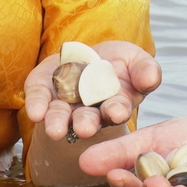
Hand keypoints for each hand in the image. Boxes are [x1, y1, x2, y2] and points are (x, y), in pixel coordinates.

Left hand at [23, 40, 160, 142]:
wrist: (88, 55)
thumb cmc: (118, 63)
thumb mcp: (137, 61)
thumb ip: (145, 70)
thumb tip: (150, 78)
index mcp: (114, 105)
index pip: (116, 110)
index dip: (116, 110)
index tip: (117, 112)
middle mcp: (88, 110)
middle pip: (86, 119)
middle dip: (85, 123)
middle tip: (84, 129)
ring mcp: (63, 102)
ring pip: (60, 115)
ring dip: (58, 122)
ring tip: (55, 130)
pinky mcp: (42, 89)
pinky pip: (38, 98)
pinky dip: (36, 104)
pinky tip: (35, 112)